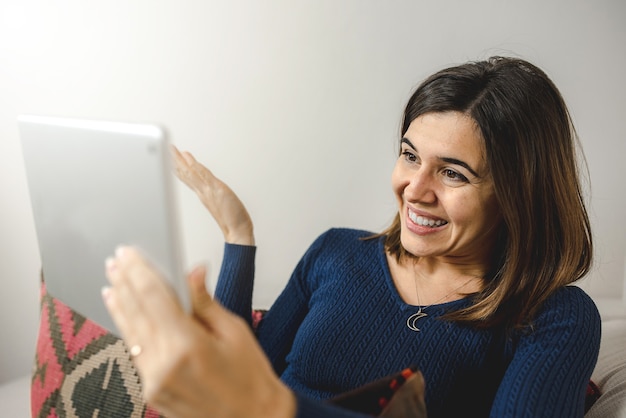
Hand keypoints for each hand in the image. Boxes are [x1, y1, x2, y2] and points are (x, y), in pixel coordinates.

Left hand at [102, 247, 294, 417]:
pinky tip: (124, 317)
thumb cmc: (251, 380)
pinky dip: (129, 331)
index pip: (154, 296)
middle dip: (124, 283)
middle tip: (116, 261)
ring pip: (130, 333)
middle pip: (137, 312)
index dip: (139, 271)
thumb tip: (192, 272)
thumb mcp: (234, 331)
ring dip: (120, 306)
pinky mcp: (152, 392)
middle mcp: (165, 365)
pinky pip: (136, 353)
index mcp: (188, 345)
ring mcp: (154, 381)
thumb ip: (204, 302)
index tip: (129, 253)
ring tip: (111, 283)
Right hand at [172, 146, 253, 244]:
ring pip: (190, 172)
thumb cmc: (231, 218)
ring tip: (172, 150)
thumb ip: (211, 192)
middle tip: (166, 148)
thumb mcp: (218, 202)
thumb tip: (206, 186)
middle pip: (185, 173)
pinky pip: (202, 175)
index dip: (178, 166)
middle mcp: (202, 191)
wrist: (237, 231)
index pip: (187, 177)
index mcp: (202, 194)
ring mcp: (207, 190)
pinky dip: (194, 166)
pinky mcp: (216, 189)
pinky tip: (188, 158)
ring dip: (180, 160)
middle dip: (175, 160)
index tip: (171, 155)